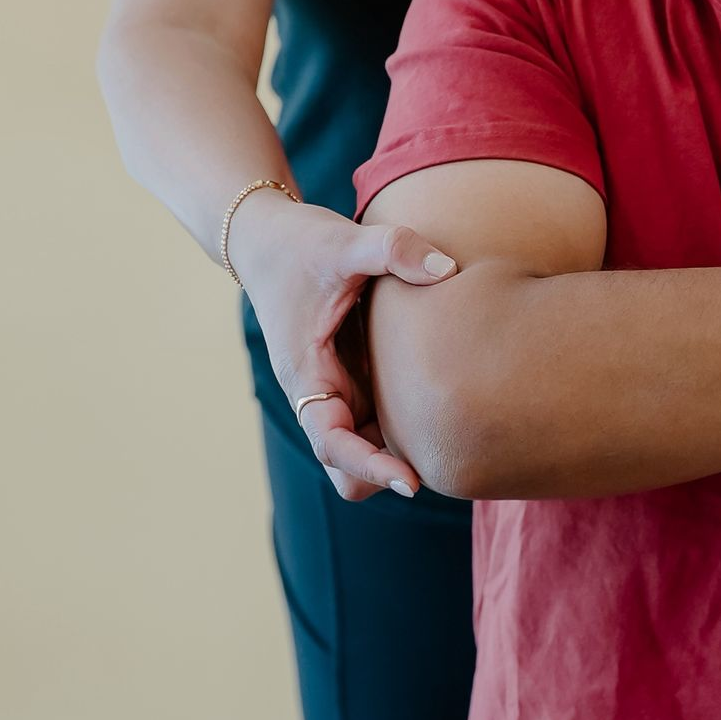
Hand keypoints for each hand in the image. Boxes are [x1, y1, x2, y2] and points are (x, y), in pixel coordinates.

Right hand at [226, 191, 458, 500]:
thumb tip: (447, 270)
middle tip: (445, 459)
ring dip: (397, 445)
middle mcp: (318, 390)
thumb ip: (394, 250)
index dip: (369, 465)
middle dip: (386, 468)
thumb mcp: (345, 241)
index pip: (331, 443)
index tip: (411, 482)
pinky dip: (402, 418)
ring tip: (453, 434)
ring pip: (364, 441)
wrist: (268, 237)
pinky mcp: (350, 370)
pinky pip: (375, 411)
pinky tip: (441, 397)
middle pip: (347, 462)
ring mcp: (335, 384)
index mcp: (305, 374)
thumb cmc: (299, 243)